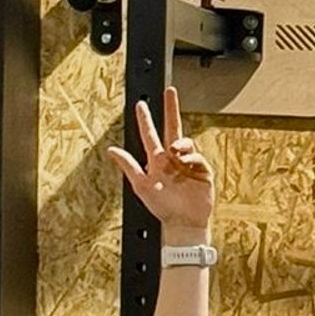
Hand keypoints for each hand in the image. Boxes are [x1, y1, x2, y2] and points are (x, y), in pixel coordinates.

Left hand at [108, 88, 215, 234]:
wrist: (183, 224)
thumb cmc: (162, 208)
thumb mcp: (141, 186)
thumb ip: (128, 166)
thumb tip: (112, 150)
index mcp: (157, 161)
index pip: (150, 135)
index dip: (145, 120)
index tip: (141, 105)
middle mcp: (172, 159)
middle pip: (172, 128)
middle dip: (171, 109)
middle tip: (170, 91)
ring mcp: (188, 164)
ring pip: (186, 142)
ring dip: (181, 143)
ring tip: (175, 151)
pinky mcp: (203, 172)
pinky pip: (198, 158)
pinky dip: (193, 158)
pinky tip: (187, 164)